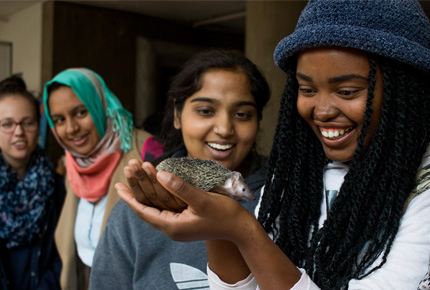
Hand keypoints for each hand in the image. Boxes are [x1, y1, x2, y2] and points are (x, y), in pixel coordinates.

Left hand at [116, 169, 254, 242]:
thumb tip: (159, 174)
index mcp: (173, 226)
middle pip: (147, 209)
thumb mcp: (202, 200)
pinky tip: (153, 191)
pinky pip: (164, 209)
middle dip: (136, 192)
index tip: (119, 186)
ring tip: (134, 181)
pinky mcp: (184, 223)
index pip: (144, 211)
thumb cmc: (224, 214)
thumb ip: (180, 188)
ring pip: (155, 209)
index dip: (130, 198)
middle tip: (126, 176)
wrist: (239, 228)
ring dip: (145, 194)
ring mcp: (178, 227)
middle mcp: (172, 229)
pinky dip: (156, 198)